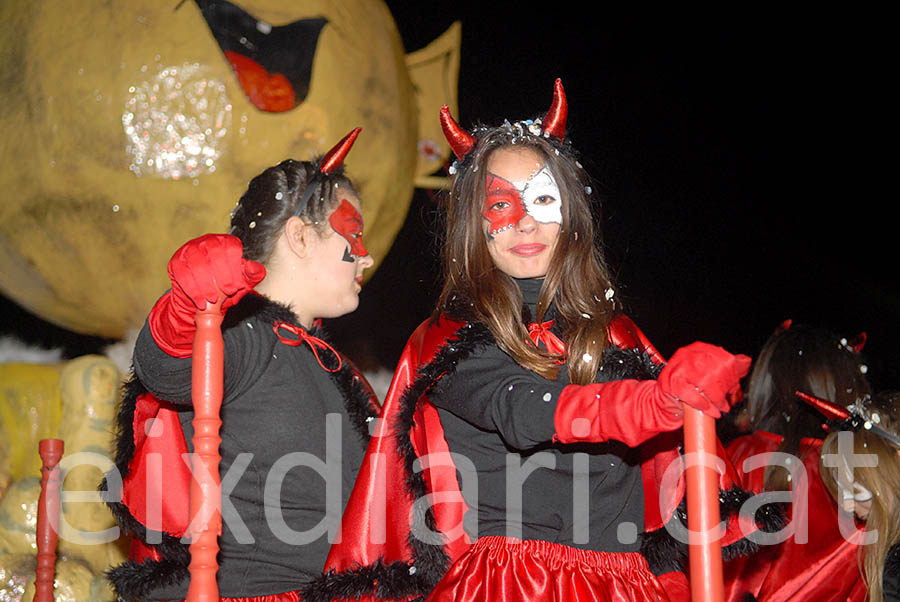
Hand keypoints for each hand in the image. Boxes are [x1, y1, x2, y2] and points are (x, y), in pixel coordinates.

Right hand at [149, 234, 264, 356]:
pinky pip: (182, 273)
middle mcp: (208, 241)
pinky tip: (200, 301)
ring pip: (197, 264)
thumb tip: (254, 267)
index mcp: (227, 242)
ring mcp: (191, 249)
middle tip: (227, 293)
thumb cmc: (226, 285)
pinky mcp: (177, 261)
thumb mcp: (243, 280)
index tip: (237, 286)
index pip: (231, 248)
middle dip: (221, 276)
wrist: (205, 297)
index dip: (234, 268)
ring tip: (212, 300)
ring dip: (205, 285)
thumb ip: (253, 274)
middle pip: (213, 254)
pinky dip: (192, 290)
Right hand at [657, 342, 750, 417]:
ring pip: (706, 382)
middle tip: (725, 402)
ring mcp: (679, 367)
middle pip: (717, 371)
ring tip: (718, 408)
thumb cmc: (686, 385)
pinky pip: (691, 394)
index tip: (733, 389)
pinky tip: (706, 408)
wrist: (663, 397)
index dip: (732, 377)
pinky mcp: (671, 382)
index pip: (725, 360)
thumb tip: (746, 362)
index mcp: (700, 349)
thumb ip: (724, 365)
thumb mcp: (705, 370)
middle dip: (725, 390)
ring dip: (716, 399)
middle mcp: (688, 354)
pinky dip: (701, 403)